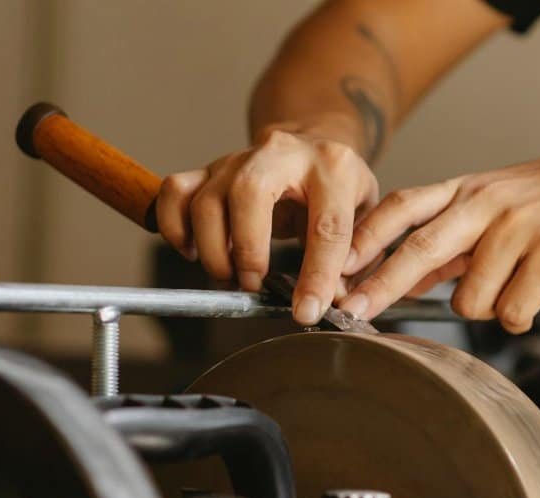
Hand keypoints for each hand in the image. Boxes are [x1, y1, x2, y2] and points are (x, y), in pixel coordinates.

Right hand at [156, 122, 378, 323]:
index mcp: (333, 167)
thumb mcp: (364, 217)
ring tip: (231, 277)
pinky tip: (194, 252)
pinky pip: (175, 192)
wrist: (313, 145)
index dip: (317, 274)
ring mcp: (239, 158)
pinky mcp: (209, 168)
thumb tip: (337, 301)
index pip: (327, 225)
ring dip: (213, 250)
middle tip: (253, 284)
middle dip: (247, 250)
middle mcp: (282, 154)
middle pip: (249, 194)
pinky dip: (176, 228)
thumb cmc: (339, 188)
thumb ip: (357, 258)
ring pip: (206, 199)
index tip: (307, 310)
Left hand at [339, 147, 539, 332]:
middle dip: (380, 284)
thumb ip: (453, 238)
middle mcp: (486, 203)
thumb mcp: (500, 203)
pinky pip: (513, 310)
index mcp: (468, 190)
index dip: (365, 238)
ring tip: (515, 286)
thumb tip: (404, 276)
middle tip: (351, 311)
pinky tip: (535, 300)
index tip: (334, 267)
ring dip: (486, 307)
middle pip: (419, 247)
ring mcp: (519, 227)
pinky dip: (519, 316)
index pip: (402, 208)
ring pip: (470, 297)